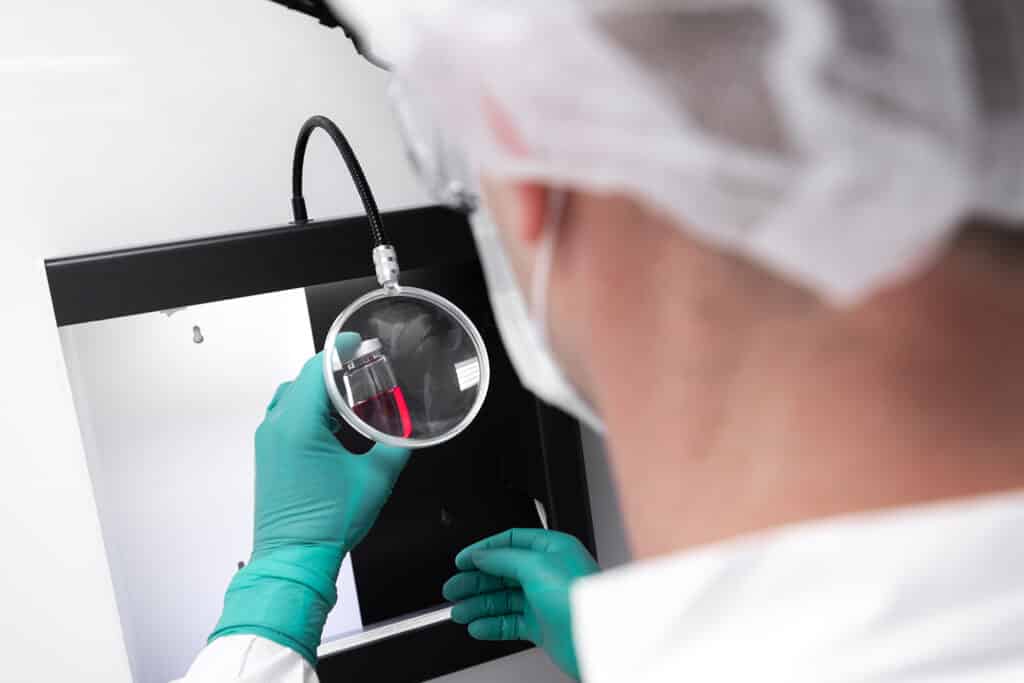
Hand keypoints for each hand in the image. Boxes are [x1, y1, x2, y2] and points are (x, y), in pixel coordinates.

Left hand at [211, 332, 410, 664]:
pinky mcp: (269, 456)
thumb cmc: (326, 525)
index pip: (317, 369)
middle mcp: (276, 428)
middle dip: (334, 369)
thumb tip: (411, 431)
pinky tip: (335, 423)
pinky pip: (287, 416)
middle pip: (304, 379)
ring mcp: (268, 442)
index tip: (358, 342)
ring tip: (351, 395)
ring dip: (320, 390)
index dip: (340, 350)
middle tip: (364, 369)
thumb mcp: (375, 479)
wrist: (294, 560)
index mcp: (298, 425)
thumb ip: (396, 447)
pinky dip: (310, 409)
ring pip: (294, 396)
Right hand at [443, 528, 598, 679]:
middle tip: (453, 588)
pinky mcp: (542, 626)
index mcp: (551, 548)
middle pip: (502, 572)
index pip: (510, 542)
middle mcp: (547, 572)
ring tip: (458, 611)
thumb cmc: (580, 596)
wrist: (598, 637)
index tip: (462, 560)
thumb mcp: (536, 565)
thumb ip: (504, 558)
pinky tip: (478, 626)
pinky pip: (510, 623)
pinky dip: (491, 624)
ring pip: (503, 600)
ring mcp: (543, 600)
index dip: (484, 550)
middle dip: (475, 581)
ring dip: (478, 605)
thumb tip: (482, 555)